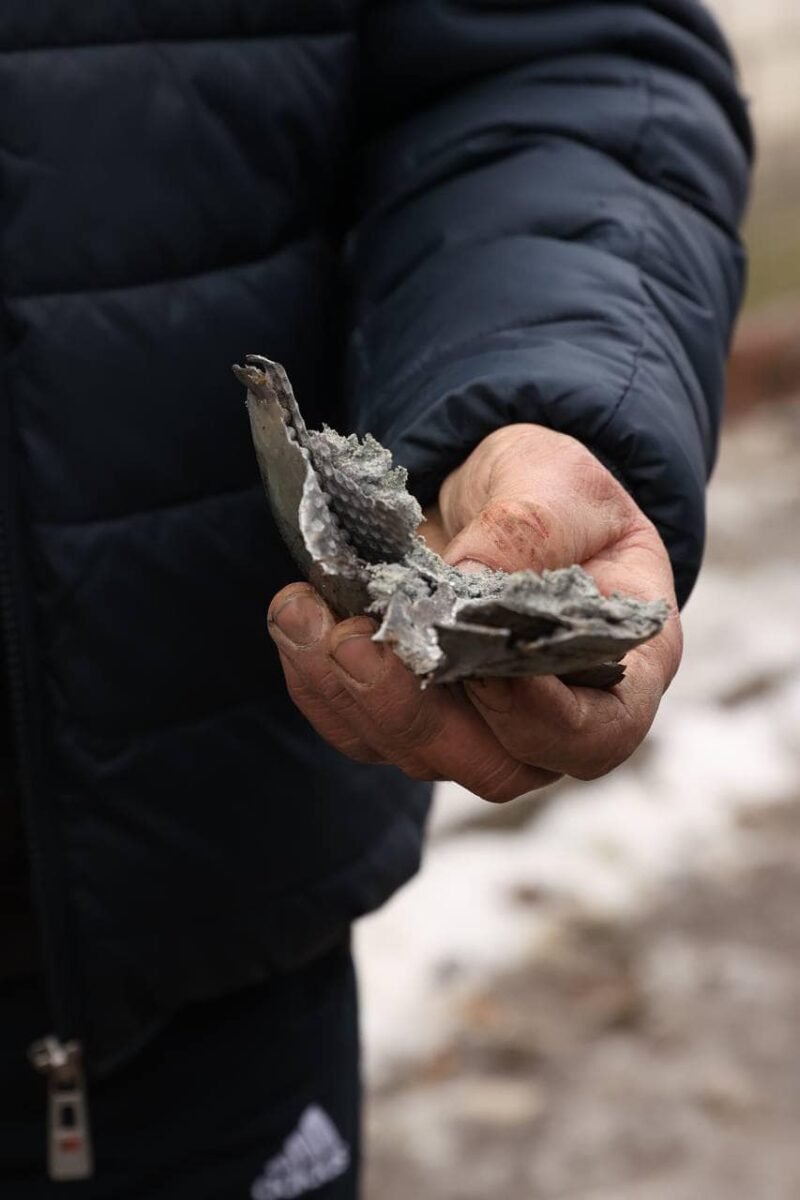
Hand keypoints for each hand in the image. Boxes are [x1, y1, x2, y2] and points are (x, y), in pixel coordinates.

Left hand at [267, 424, 681, 802]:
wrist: (499, 493)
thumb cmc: (554, 493)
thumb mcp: (560, 485)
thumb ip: (530, 530)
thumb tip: (469, 582)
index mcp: (620, 671)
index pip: (597, 734)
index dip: (539, 718)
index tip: (480, 666)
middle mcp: (551, 718)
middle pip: (493, 765)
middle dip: (414, 712)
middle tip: (356, 641)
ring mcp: (477, 727)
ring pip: (414, 753)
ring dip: (349, 693)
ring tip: (302, 615)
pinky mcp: (411, 713)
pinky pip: (360, 727)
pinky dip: (318, 682)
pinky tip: (295, 620)